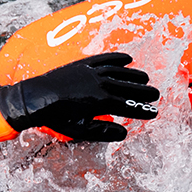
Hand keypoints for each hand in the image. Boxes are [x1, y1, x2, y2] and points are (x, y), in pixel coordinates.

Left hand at [0, 52, 161, 141]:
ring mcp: (91, 72)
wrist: (36, 98)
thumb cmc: (57, 117)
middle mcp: (99, 84)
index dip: (142, 110)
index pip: (127, 106)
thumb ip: (103, 131)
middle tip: (156, 95)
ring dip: (134, 75)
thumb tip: (124, 133)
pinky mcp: (83, 64)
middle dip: (143, 92)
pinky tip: (128, 59)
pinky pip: (105, 59)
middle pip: (127, 87)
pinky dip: (118, 58)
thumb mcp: (79, 130)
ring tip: (145, 79)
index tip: (153, 112)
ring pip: (119, 71)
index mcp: (100, 102)